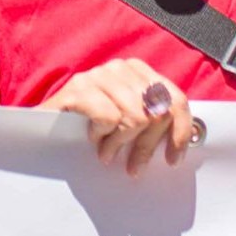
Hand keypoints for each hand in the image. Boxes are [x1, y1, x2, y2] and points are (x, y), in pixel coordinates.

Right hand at [43, 60, 194, 175]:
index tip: (173, 160)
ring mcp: (97, 76)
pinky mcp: (77, 89)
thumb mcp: (128, 122)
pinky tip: (93, 138)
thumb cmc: (91, 128)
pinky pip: (110, 117)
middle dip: (146, 147)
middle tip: (133, 167)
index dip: (179, 132)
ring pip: (135, 117)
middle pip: (157, 113)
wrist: (44, 129)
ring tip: (108, 154)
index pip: (176, 99)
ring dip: (120, 144)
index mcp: (138, 72)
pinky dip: (103, 135)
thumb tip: (191, 137)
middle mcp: (120, 68)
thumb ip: (154, 122)